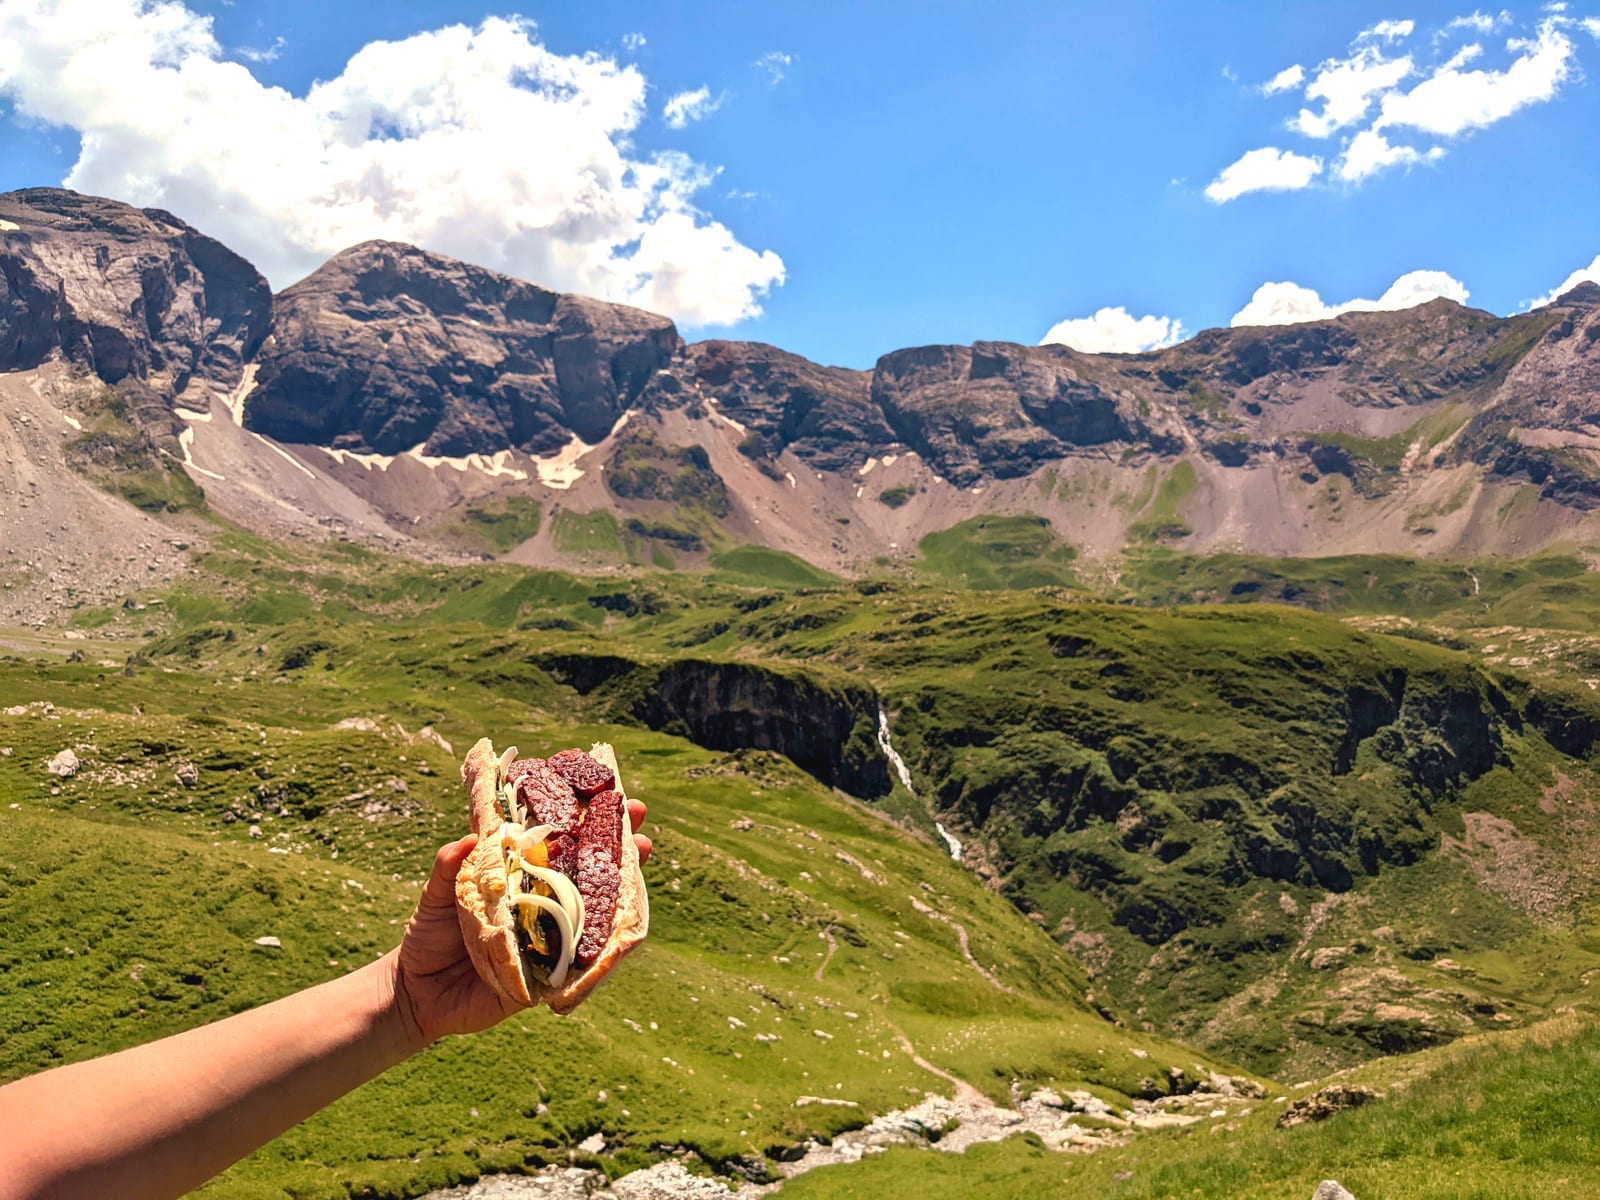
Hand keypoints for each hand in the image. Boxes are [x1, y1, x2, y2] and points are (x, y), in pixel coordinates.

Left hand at [390, 800, 650, 1047]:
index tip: (604, 795)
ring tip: (640, 857)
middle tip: (639, 826)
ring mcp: (549, 941)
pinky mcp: (548, 977)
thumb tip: (468, 838)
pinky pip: (582, 963)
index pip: (555, 845)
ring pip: (594, 915)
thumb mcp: (438, 894)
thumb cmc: (429, 935)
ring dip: (620, 890)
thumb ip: (450, 867)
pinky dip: (603, 947)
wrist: (417, 994)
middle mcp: (541, 907)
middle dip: (616, 851)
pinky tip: (624, 928)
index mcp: (519, 879)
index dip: (579, 822)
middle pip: (586, 876)